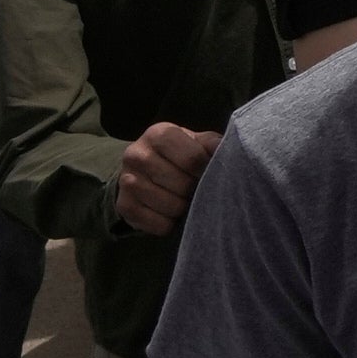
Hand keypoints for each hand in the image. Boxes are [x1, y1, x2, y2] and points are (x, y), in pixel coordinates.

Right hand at [111, 119, 219, 234]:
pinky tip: (172, 215)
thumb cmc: (182, 154)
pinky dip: (169, 224)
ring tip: (186, 201)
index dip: (206, 171)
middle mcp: (136, 154)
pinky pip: (155, 223)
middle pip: (180, 184)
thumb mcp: (198, 142)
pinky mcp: (123, 205)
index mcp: (159, 134)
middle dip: (195, 191)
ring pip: (168, 205)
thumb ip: (214, 145)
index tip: (209, 174)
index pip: (192, 158)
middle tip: (198, 190)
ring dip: (183, 208)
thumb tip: (234, 155)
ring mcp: (126, 181)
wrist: (145, 169)